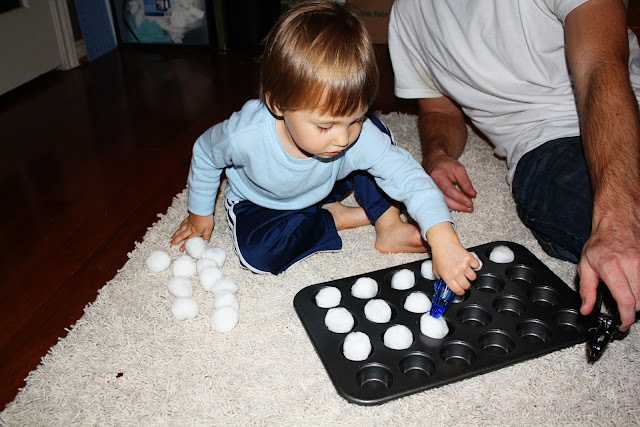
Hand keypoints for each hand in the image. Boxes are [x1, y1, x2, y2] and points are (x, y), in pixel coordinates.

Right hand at [170, 212, 213, 251]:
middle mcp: (190, 228)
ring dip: (176, 234)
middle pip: (182, 235)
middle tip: (171, 245)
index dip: (184, 245)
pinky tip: (179, 227)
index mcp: (195, 232)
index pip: (189, 240)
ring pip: (181, 230)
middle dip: (176, 240)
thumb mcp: (209, 228)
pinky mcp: (189, 218)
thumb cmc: (206, 218)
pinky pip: (183, 223)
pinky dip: (180, 226)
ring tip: (171, 238)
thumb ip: (206, 236)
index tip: (180, 250)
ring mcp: (188, 223)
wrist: (202, 208)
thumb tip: (205, 243)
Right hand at [424, 152, 475, 212]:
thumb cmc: (447, 164)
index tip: (470, 203)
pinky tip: (458, 206)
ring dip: (455, 208)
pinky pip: (440, 203)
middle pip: (445, 199)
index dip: (459, 198)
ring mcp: (430, 191)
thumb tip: (473, 194)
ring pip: (442, 203)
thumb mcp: (459, 169)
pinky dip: (450, 206)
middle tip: (470, 208)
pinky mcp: (431, 195)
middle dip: (458, 206)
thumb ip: (465, 182)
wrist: (434, 162)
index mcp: (438, 175)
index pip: (449, 190)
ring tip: (467, 208)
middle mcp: (431, 184)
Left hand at [427, 223, 478, 293]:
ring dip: (471, 276)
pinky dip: (475, 266)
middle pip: (467, 286)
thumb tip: (446, 286)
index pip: (458, 290)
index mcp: (448, 276)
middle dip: (466, 285)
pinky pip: (477, 266)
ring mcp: (464, 265)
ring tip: (466, 273)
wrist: (443, 243)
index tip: (461, 291)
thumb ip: (442, 280)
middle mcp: (457, 272)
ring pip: (473, 277)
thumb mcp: (436, 271)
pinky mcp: (470, 258)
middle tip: (464, 282)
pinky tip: (469, 265)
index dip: (460, 292)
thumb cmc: (439, 255)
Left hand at [578, 212, 639, 330]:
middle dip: (631, 310)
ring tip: (627, 297)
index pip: (626, 300)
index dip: (626, 318)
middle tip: (623, 311)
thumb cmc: (601, 243)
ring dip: (638, 301)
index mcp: (612, 268)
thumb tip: (586, 309)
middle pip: (639, 301)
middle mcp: (632, 265)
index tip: (623, 324)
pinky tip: (633, 287)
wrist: (617, 223)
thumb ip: (586, 290)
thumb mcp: (585, 265)